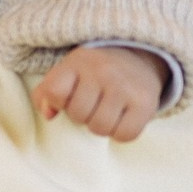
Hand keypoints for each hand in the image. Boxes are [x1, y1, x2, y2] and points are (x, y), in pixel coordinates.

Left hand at [32, 45, 166, 141]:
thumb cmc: (94, 72)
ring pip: (100, 128)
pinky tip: (121, 118)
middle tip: (93, 103)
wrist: (138, 56)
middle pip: (78, 115)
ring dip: (100, 126)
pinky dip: (120, 133)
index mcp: (79, 61)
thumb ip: (47, 92)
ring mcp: (125, 87)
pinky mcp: (145, 103)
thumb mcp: (68, 71)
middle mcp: (103, 71)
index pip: (54, 93)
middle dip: (82, 115)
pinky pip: (124, 135)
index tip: (68, 96)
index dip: (58, 102)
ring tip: (106, 110)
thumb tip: (48, 115)